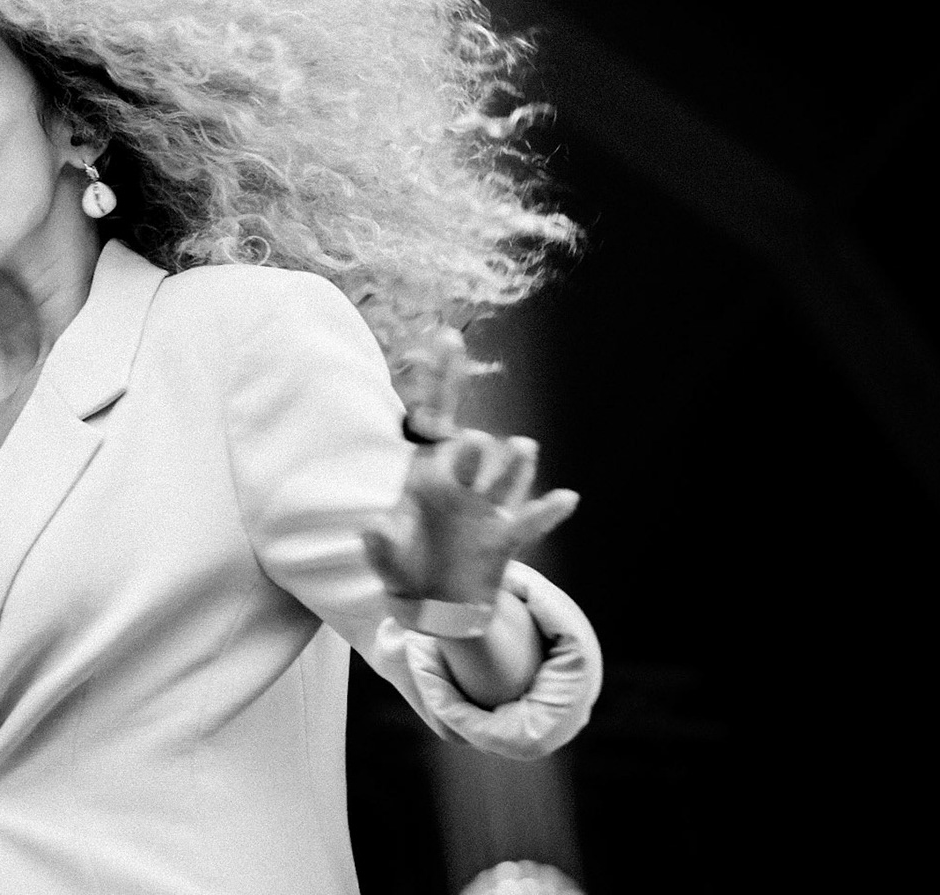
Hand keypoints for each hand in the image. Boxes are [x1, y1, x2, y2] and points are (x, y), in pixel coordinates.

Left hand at [369, 327, 577, 605]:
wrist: (435, 603)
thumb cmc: (406, 567)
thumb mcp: (387, 559)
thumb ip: (380, 546)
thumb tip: (372, 530)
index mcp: (425, 475)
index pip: (432, 419)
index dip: (440, 380)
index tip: (448, 337)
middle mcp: (459, 485)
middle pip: (469, 448)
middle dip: (471, 446)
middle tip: (471, 440)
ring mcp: (485, 510)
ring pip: (503, 482)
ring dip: (514, 469)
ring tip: (525, 450)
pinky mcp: (504, 540)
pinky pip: (529, 524)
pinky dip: (547, 513)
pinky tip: (567, 499)